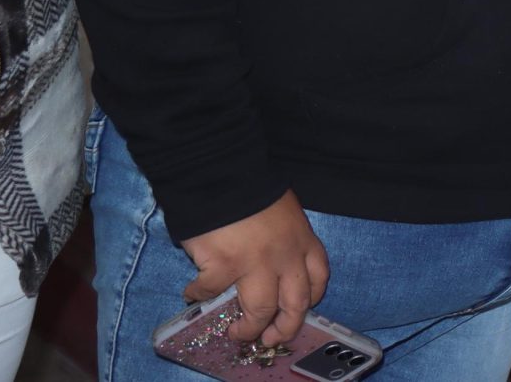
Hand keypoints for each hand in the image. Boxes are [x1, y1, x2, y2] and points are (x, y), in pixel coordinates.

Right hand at [180, 192, 329, 346]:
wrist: (222, 172)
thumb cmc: (251, 186)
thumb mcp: (284, 209)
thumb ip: (285, 238)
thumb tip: (273, 265)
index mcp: (303, 240)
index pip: (318, 280)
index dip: (308, 301)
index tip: (296, 312)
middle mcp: (286, 256)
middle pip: (295, 306)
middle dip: (284, 329)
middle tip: (269, 339)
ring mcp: (256, 264)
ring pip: (261, 312)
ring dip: (248, 328)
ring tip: (235, 332)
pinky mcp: (224, 266)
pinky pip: (211, 292)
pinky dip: (199, 295)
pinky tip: (192, 293)